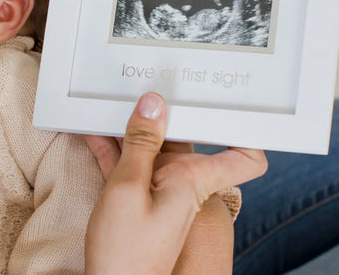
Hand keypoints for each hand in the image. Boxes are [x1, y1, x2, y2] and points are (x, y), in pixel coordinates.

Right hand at [84, 93, 266, 274]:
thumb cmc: (126, 254)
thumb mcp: (126, 189)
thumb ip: (141, 144)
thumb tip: (153, 104)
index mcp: (193, 180)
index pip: (245, 157)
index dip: (246, 130)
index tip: (232, 102)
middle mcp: (182, 181)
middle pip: (184, 134)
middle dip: (166, 110)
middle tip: (148, 84)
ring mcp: (159, 187)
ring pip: (150, 144)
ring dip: (131, 126)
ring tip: (111, 100)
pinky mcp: (138, 194)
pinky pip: (128, 160)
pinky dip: (113, 145)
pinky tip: (93, 129)